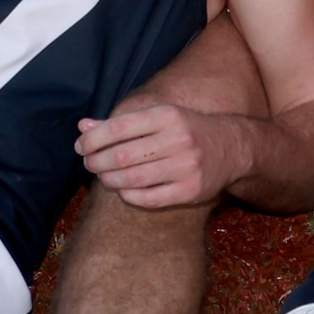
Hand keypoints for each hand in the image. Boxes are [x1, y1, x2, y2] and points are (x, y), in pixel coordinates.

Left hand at [79, 97, 244, 209]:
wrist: (232, 148)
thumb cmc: (186, 130)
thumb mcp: (158, 118)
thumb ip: (120, 123)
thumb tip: (83, 127)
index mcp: (167, 116)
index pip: (118, 127)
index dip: (92, 139)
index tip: (81, 146)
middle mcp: (178, 139)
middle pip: (121, 155)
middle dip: (97, 162)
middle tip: (89, 164)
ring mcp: (186, 167)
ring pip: (132, 178)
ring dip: (109, 180)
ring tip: (104, 178)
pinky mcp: (191, 190)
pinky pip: (149, 198)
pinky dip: (129, 196)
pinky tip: (123, 191)